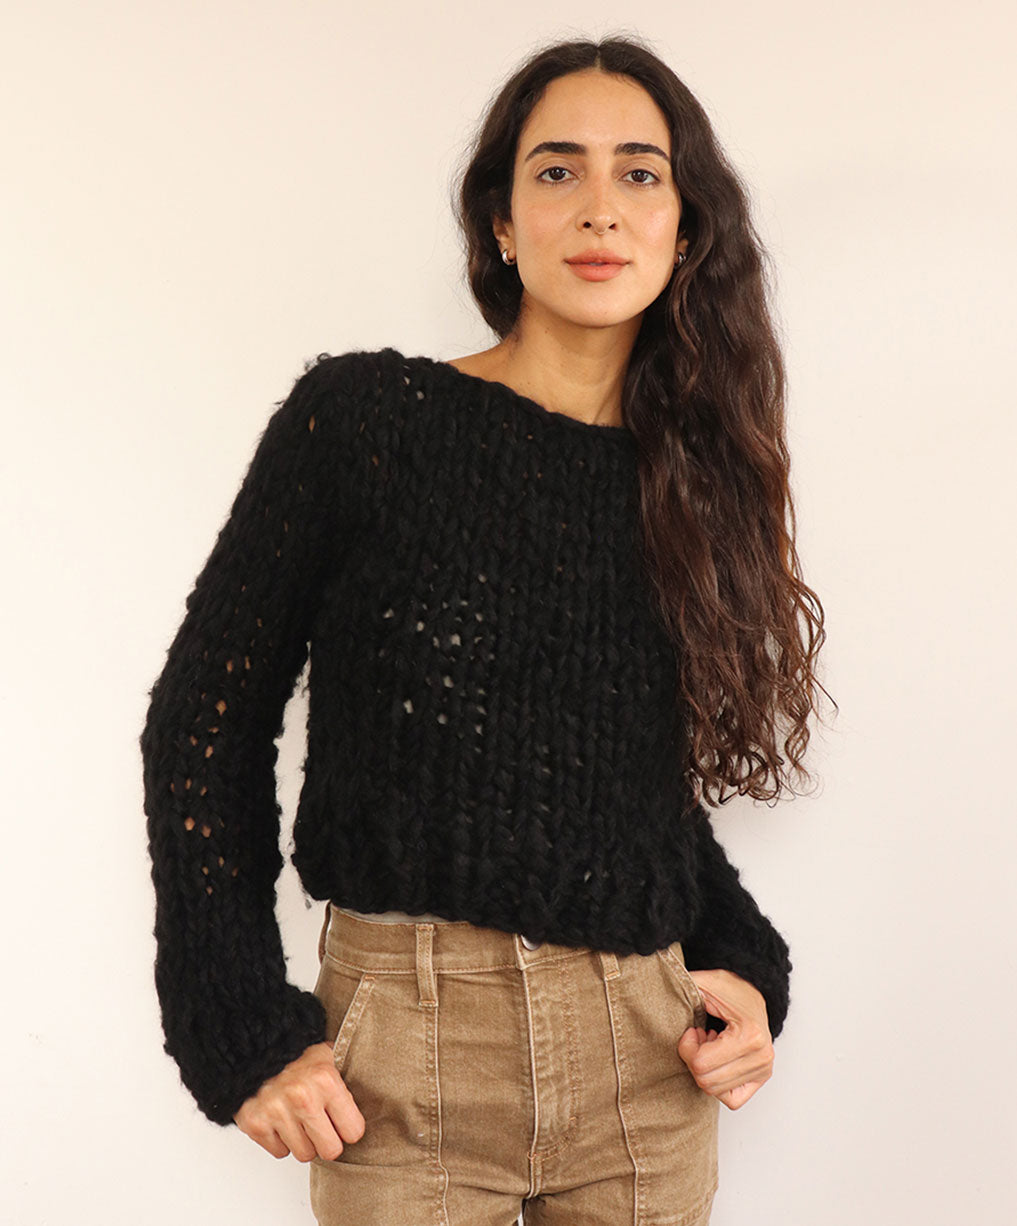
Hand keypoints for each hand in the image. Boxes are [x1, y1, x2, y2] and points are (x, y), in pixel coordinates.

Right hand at [233, 1040, 365, 1160]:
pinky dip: (282, 1140)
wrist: (258, 1045)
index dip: (349, 1127)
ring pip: (304, 1154)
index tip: (342, 1119)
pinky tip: (283, 1119)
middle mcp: (302, 1098)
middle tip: (323, 1124)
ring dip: (304, 1140)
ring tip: (300, 1117)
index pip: (353, 1132)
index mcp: (326, 1080)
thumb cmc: (299, 1054)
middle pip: (330, 1150)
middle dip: (328, 1140)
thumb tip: (378, 1102)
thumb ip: (350, 1080)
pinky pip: (280, 1152)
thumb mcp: (331, 1056)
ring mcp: (277, 1112)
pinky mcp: (255, 1123)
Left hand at [676, 969, 774, 1110]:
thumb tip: (660, 992)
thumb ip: (684, 988)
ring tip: (710, 1047)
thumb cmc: (730, 988)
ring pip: (716, 1091)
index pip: (701, 1064)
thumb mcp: (705, 983)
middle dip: (694, 1059)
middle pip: (706, 1081)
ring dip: (706, 1070)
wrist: (753, 992)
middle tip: (700, 1038)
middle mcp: (761, 1057)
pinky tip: (717, 1061)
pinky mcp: (761, 1078)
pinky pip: (732, 1100)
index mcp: (750, 1036)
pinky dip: (718, 1084)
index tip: (692, 1031)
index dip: (687, 1048)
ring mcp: (763, 1070)